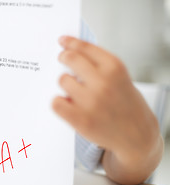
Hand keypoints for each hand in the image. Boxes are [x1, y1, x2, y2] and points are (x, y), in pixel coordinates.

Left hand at [53, 36, 159, 165]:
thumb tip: (72, 50)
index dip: (71, 42)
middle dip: (63, 57)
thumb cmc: (126, 105)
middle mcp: (103, 82)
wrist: (136, 135)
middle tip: (62, 59)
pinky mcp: (80, 119)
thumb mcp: (120, 78)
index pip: (85, 47)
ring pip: (62, 80)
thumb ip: (99, 64)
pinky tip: (67, 104)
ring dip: (66, 84)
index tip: (62, 41)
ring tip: (75, 92)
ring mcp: (91, 101)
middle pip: (70, 59)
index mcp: (114, 68)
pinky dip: (58, 102)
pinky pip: (56, 102)